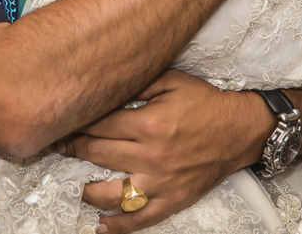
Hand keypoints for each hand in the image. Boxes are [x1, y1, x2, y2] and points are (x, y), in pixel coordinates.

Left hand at [61, 71, 271, 233]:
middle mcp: (151, 156)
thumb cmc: (205, 103)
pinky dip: (119, 226)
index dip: (78, 122)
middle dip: (74, 149)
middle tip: (60, 146)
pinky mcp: (172, 200)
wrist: (240, 130)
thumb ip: (137, 84)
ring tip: (76, 185)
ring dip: (88, 190)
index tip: (64, 121)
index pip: (100, 125)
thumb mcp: (171, 81)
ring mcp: (161, 182)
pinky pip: (141, 218)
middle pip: (98, 154)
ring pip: (112, 193)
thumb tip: (107, 86)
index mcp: (149, 124)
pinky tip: (100, 226)